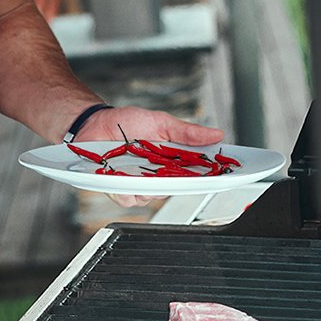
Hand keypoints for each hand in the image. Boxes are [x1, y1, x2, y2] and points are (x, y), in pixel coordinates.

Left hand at [75, 106, 224, 208]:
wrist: (95, 123)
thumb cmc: (127, 123)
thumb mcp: (161, 122)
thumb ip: (187, 132)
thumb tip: (216, 134)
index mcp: (172, 161)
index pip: (197, 174)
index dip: (212, 176)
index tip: (225, 174)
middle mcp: (158, 176)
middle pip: (177, 189)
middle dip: (179, 181)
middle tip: (173, 168)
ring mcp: (139, 184)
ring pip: (152, 197)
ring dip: (148, 183)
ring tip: (139, 165)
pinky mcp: (119, 189)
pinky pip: (128, 198)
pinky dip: (126, 188)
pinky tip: (121, 174)